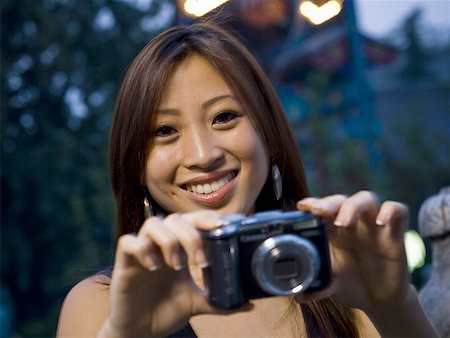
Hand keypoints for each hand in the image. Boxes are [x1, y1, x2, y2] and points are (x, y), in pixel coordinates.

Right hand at [101, 211, 247, 336]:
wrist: (140, 331)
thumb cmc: (165, 311)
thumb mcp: (197, 303)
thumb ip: (220, 301)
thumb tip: (248, 303)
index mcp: (180, 249)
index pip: (193, 221)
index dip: (207, 218)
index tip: (223, 226)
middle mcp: (162, 245)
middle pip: (175, 219)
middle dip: (192, 235)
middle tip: (201, 260)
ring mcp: (143, 251)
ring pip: (153, 224)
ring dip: (169, 240)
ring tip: (177, 265)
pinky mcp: (124, 262)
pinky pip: (128, 241)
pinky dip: (142, 249)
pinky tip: (153, 267)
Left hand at [295, 191, 410, 311]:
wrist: (380, 301)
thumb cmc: (352, 286)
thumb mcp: (333, 287)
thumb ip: (318, 288)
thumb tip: (299, 297)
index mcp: (331, 231)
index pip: (321, 209)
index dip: (311, 203)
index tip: (302, 207)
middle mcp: (351, 223)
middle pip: (340, 200)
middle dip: (328, 202)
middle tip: (318, 211)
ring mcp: (373, 225)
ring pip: (366, 199)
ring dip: (353, 206)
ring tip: (342, 223)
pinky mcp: (395, 232)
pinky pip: (398, 210)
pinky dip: (391, 211)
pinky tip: (381, 222)